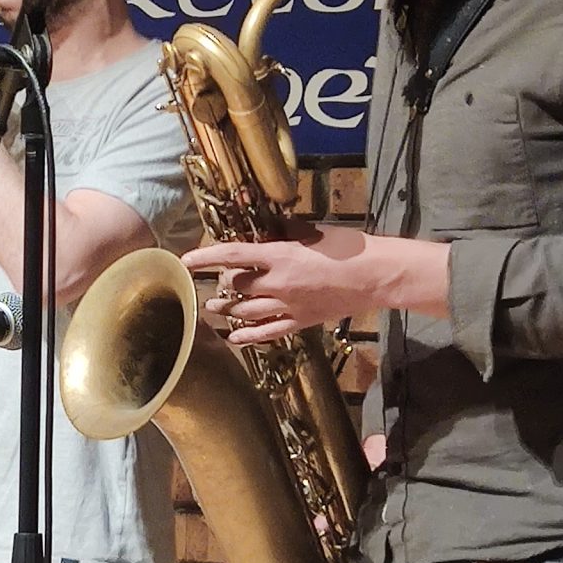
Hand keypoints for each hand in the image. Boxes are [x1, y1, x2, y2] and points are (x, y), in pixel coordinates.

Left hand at [183, 223, 377, 345]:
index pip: (232, 255)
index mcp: (280, 255)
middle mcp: (278, 283)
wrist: (375, 276)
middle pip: (237, 285)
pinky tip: (234, 338)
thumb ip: (286, 230)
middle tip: (214, 282)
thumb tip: (268, 225)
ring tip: (213, 308)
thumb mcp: (314, 232)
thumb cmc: (348, 248)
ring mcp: (288, 306)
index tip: (187, 260)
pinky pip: (268, 332)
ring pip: (246, 312)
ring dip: (226, 310)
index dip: (206, 257)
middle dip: (222, 283)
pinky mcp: (300, 322)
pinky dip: (248, 336)